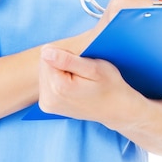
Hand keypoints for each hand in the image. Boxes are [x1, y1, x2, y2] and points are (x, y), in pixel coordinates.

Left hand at [38, 0, 161, 121]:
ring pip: (45, 72)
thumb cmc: (109, 85)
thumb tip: (45, 51)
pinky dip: (59, 79)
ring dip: (60, 70)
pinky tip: (73, 85)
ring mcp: (47, 105)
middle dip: (61, 62)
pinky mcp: (47, 106)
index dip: (65, 53)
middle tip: (82, 71)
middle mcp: (48, 99)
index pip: (47, 54)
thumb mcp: (94, 68)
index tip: (81, 63)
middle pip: (44, 64)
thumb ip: (67, 60)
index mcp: (58, 87)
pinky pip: (47, 82)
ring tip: (79, 79)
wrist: (116, 109)